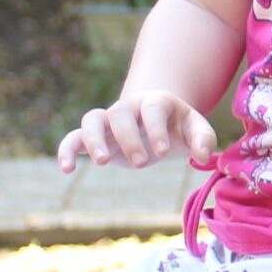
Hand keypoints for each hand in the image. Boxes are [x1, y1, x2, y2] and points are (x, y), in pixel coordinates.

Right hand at [58, 91, 216, 172]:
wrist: (158, 123)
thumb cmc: (178, 127)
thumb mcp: (197, 130)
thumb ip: (204, 139)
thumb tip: (203, 156)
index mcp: (157, 102)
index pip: (152, 108)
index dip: (156, 128)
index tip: (163, 151)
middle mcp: (129, 108)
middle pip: (120, 113)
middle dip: (129, 138)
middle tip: (142, 163)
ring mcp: (109, 121)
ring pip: (92, 119)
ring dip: (94, 140)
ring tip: (104, 162)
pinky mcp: (96, 137)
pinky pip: (74, 137)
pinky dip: (67, 149)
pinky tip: (67, 169)